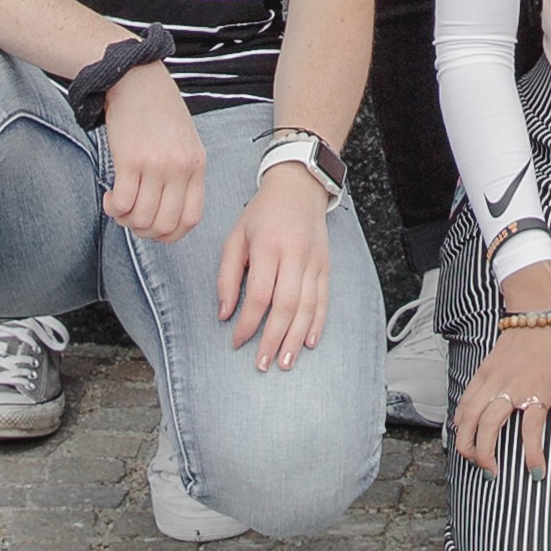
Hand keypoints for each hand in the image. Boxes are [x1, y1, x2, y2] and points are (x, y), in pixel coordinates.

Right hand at [98, 63, 204, 241]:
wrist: (138, 80)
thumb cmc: (159, 113)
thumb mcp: (185, 143)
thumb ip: (183, 175)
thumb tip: (168, 216)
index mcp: (197, 165)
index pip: (191, 219)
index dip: (170, 234)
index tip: (154, 229)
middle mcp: (180, 168)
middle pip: (164, 225)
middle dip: (144, 231)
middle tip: (131, 217)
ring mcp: (157, 165)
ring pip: (141, 219)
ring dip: (125, 220)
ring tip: (118, 204)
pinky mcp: (131, 160)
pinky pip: (122, 204)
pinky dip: (113, 208)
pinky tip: (110, 196)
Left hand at [214, 158, 334, 368]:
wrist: (298, 187)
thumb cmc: (262, 214)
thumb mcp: (235, 237)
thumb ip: (227, 276)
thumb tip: (224, 314)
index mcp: (268, 246)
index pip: (259, 293)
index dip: (248, 322)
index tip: (237, 342)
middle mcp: (294, 254)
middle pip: (286, 304)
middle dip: (273, 338)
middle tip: (263, 363)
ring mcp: (314, 260)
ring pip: (308, 306)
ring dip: (296, 337)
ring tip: (285, 361)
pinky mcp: (326, 265)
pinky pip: (324, 299)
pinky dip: (318, 323)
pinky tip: (310, 342)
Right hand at [451, 307, 550, 472]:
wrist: (540, 310)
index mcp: (540, 388)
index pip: (531, 430)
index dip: (533, 456)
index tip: (536, 473)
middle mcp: (512, 385)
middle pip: (487, 426)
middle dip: (485, 455)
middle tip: (493, 472)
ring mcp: (493, 378)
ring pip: (468, 416)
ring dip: (466, 442)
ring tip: (474, 460)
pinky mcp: (482, 372)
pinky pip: (463, 401)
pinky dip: (459, 421)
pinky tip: (464, 434)